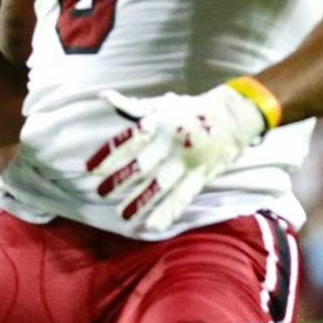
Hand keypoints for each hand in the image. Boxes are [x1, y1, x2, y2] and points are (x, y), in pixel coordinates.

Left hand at [87, 85, 268, 233]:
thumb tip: (103, 96)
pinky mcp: (200, 176)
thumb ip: (131, 107)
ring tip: (122, 214)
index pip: (128, 140)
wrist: (232, 116)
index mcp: (159, 123)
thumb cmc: (189, 110)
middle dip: (120, 179)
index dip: (108, 155)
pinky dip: (167, 212)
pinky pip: (183, 197)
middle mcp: (171, 143)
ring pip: (161, 185)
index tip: (90, 169)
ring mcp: (187, 161)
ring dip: (141, 200)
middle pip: (142, 164)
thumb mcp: (161, 104)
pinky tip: (152, 225)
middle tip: (100, 192)